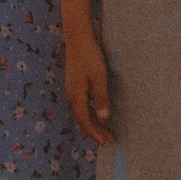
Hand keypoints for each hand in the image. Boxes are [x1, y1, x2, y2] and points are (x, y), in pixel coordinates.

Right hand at [62, 28, 113, 142]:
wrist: (77, 37)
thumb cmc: (90, 56)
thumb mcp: (99, 77)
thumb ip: (101, 98)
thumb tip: (104, 119)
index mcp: (76, 96)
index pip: (85, 120)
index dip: (95, 132)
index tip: (105, 142)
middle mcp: (71, 95)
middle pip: (83, 118)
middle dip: (95, 130)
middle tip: (109, 139)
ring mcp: (71, 89)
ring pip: (82, 111)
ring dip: (93, 122)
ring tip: (105, 130)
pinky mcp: (74, 83)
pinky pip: (82, 104)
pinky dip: (90, 112)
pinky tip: (96, 112)